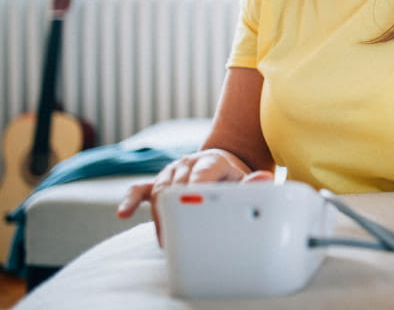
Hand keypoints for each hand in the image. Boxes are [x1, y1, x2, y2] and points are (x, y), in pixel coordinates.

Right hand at [116, 148, 273, 244]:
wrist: (224, 166)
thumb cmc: (236, 179)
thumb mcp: (248, 180)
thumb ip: (254, 182)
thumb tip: (264, 179)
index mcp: (212, 160)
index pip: (201, 173)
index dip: (196, 190)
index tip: (194, 210)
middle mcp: (189, 162)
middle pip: (176, 183)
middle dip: (176, 209)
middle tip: (179, 237)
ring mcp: (172, 170)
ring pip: (159, 188)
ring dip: (160, 214)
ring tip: (165, 240)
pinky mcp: (159, 180)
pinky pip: (140, 188)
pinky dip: (130, 200)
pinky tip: (123, 213)